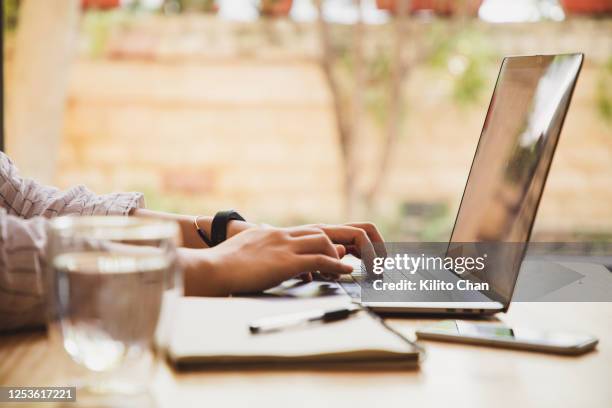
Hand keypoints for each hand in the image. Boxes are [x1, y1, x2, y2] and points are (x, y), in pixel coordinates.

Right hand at [227, 221, 385, 281]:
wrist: (212, 268)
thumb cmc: (222, 265)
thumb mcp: (243, 252)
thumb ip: (257, 252)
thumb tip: (263, 262)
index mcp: (271, 233)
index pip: (303, 231)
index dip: (321, 239)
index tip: (333, 248)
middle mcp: (281, 235)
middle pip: (318, 231)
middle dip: (336, 242)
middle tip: (348, 254)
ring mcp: (284, 246)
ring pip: (323, 241)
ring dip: (338, 254)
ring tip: (348, 266)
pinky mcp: (286, 261)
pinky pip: (320, 259)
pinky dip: (336, 264)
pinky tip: (345, 271)